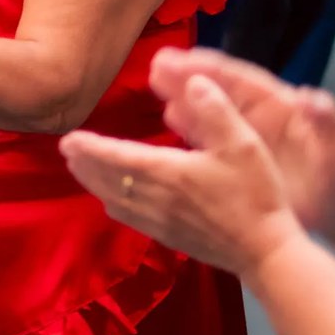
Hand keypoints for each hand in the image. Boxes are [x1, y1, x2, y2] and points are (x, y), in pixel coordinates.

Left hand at [60, 73, 302, 277]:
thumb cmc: (256, 195)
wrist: (267, 253)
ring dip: (94, 183)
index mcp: (168, 172)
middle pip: (108, 179)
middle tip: (67, 151)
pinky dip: (113, 203)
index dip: (91, 148)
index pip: (117, 156)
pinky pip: (129, 218)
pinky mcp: (168, 237)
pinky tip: (109, 202)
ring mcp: (159, 221)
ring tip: (79, 170)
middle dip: (85, 164)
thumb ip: (216, 111)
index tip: (68, 140)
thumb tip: (194, 81)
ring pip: (114, 199)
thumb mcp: (244, 144)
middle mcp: (155, 197)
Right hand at [149, 46, 334, 247]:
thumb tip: (310, 96)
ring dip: (184, 97)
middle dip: (188, 76)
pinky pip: (211, 136)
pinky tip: (169, 119)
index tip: (180, 58)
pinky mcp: (242, 157)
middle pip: (220, 90)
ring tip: (154, 84)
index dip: (210, 67)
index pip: (241, 81)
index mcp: (283, 109)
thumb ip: (325, 124)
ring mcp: (250, 136)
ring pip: (212, 110)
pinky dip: (190, 126)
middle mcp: (261, 116)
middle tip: (156, 64)